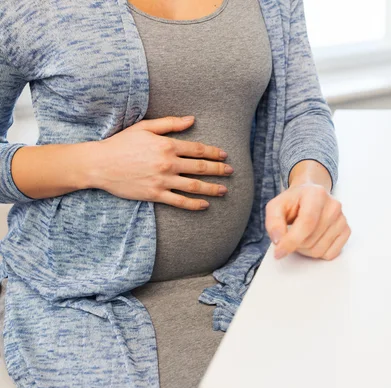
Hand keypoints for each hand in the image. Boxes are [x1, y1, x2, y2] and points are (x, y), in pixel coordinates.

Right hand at [91, 116, 232, 209]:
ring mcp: (162, 180)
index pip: (198, 150)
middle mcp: (168, 163)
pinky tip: (205, 205)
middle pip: (200, 168)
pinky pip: (179, 201)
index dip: (213, 153)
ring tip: (224, 190)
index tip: (224, 155)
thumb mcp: (145, 127)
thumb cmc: (121, 143)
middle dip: (219, 170)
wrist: (99, 164)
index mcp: (167, 145)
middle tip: (231, 172)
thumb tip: (192, 119)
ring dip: (212, 188)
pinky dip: (194, 204)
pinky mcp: (154, 194)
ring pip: (194, 186)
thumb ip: (170, 124)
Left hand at [265, 182, 350, 260]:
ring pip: (319, 250)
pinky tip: (313, 240)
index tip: (278, 252)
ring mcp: (342, 219)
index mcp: (316, 194)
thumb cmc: (293, 202)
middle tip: (290, 235)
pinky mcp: (346, 230)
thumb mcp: (276, 206)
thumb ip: (273, 222)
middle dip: (296, 244)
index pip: (306, 223)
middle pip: (311, 239)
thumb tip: (279, 241)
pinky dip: (318, 252)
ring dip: (305, 250)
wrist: (310, 196)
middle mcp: (333, 205)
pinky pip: (331, 254)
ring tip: (301, 236)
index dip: (291, 241)